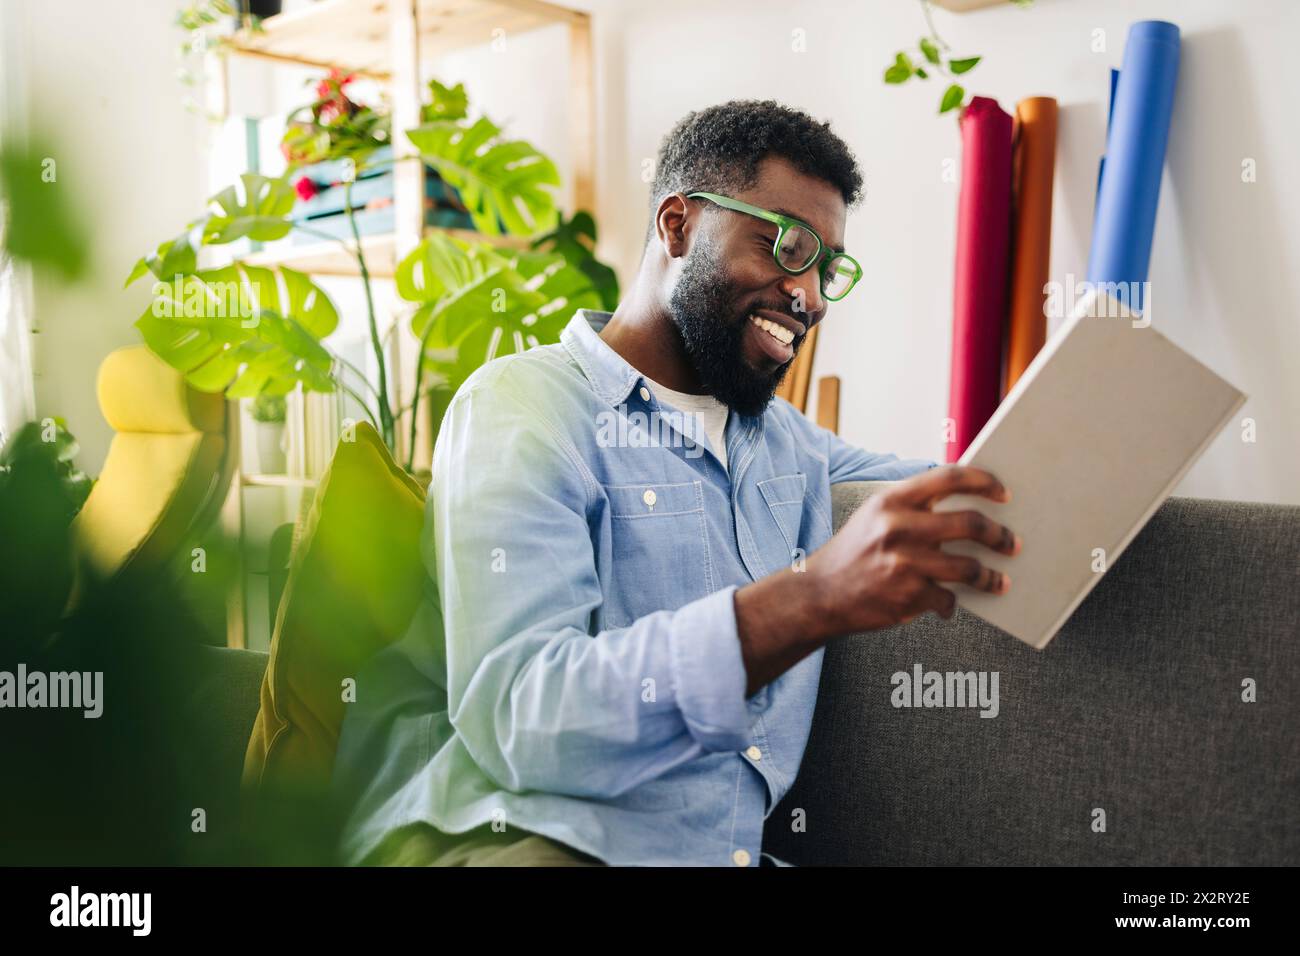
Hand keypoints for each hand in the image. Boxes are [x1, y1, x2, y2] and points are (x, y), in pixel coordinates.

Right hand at [806, 465, 1020, 634]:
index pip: (950, 478)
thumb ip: (913, 506)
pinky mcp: (908, 596)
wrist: (819, 594)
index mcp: (892, 500)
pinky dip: (950, 604)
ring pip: (969, 567)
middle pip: (971, 523)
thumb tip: (966, 505)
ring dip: (991, 577)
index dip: (984, 482)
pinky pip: (948, 599)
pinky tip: (946, 605)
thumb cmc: (854, 553)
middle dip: (1000, 535)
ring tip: (1000, 582)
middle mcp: (899, 527)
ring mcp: (904, 563)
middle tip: (1012, 543)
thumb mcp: (876, 516)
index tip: (1004, 494)